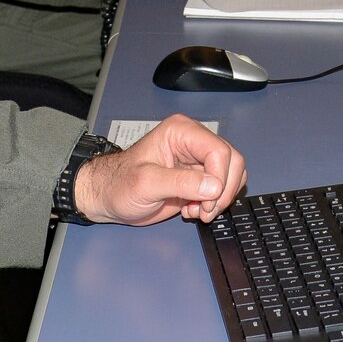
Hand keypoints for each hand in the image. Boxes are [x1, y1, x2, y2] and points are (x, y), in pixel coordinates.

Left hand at [73, 113, 243, 224]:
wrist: (110, 198)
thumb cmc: (119, 185)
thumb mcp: (146, 184)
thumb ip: (180, 183)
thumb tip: (214, 186)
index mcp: (181, 132)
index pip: (219, 151)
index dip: (219, 179)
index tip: (207, 201)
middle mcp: (193, 142)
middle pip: (232, 162)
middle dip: (222, 191)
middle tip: (204, 210)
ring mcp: (198, 161)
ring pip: (232, 176)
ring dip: (219, 199)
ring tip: (196, 210)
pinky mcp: (199, 178)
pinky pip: (222, 189)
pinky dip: (214, 203)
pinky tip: (192, 209)